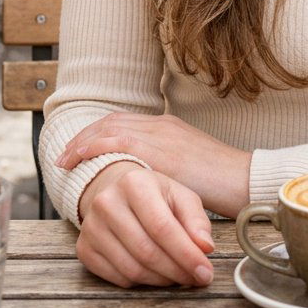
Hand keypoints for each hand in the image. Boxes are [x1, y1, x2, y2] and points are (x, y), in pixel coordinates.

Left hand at [58, 112, 251, 218]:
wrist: (245, 179)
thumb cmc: (223, 182)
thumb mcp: (190, 170)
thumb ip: (168, 170)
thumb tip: (147, 186)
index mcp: (168, 127)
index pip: (123, 122)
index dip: (97, 134)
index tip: (77, 150)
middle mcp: (162, 125)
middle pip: (112, 121)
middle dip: (84, 137)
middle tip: (63, 157)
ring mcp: (161, 134)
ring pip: (111, 127)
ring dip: (83, 142)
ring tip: (64, 161)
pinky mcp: (161, 150)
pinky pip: (120, 141)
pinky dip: (96, 146)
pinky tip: (80, 158)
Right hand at [76, 162, 214, 288]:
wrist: (114, 189)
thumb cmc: (153, 194)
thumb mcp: (179, 195)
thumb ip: (196, 219)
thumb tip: (205, 247)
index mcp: (134, 183)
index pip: (162, 227)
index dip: (186, 254)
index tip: (205, 272)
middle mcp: (107, 202)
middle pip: (147, 251)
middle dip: (177, 271)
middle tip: (196, 278)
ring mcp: (91, 227)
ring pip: (132, 269)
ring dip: (161, 280)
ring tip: (178, 276)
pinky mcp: (84, 249)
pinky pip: (117, 278)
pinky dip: (141, 282)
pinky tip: (155, 274)